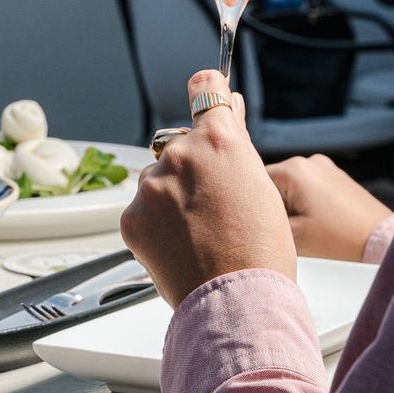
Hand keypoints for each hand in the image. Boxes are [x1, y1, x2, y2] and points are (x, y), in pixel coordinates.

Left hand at [120, 70, 295, 308]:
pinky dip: (155, 224)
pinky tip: (179, 245)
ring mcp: (152, 185)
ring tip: (199, 233)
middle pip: (181, 145)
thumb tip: (230, 108)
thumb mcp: (261, 185)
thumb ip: (237, 144)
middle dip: (192, 166)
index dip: (209, 92)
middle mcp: (180, 153)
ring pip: (158, 178)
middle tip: (213, 205)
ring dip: (171, 195)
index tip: (207, 94)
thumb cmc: (261, 250)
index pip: (206, 88)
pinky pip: (142, 209)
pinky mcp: (132, 216)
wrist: (238, 304)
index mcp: (217, 140)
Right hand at [265, 154, 391, 261]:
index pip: (256, 182)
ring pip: (292, 187)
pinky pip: (310, 187)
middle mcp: (308, 160)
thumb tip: (254, 213)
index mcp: (293, 170)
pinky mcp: (337, 177)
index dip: (256, 205)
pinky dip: (309, 204)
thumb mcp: (294, 237)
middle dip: (277, 206)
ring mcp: (325, 167)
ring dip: (293, 206)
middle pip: (275, 183)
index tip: (264, 225)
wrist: (381, 243)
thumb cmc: (339, 242)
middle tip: (288, 232)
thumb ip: (267, 219)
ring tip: (307, 230)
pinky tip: (320, 224)